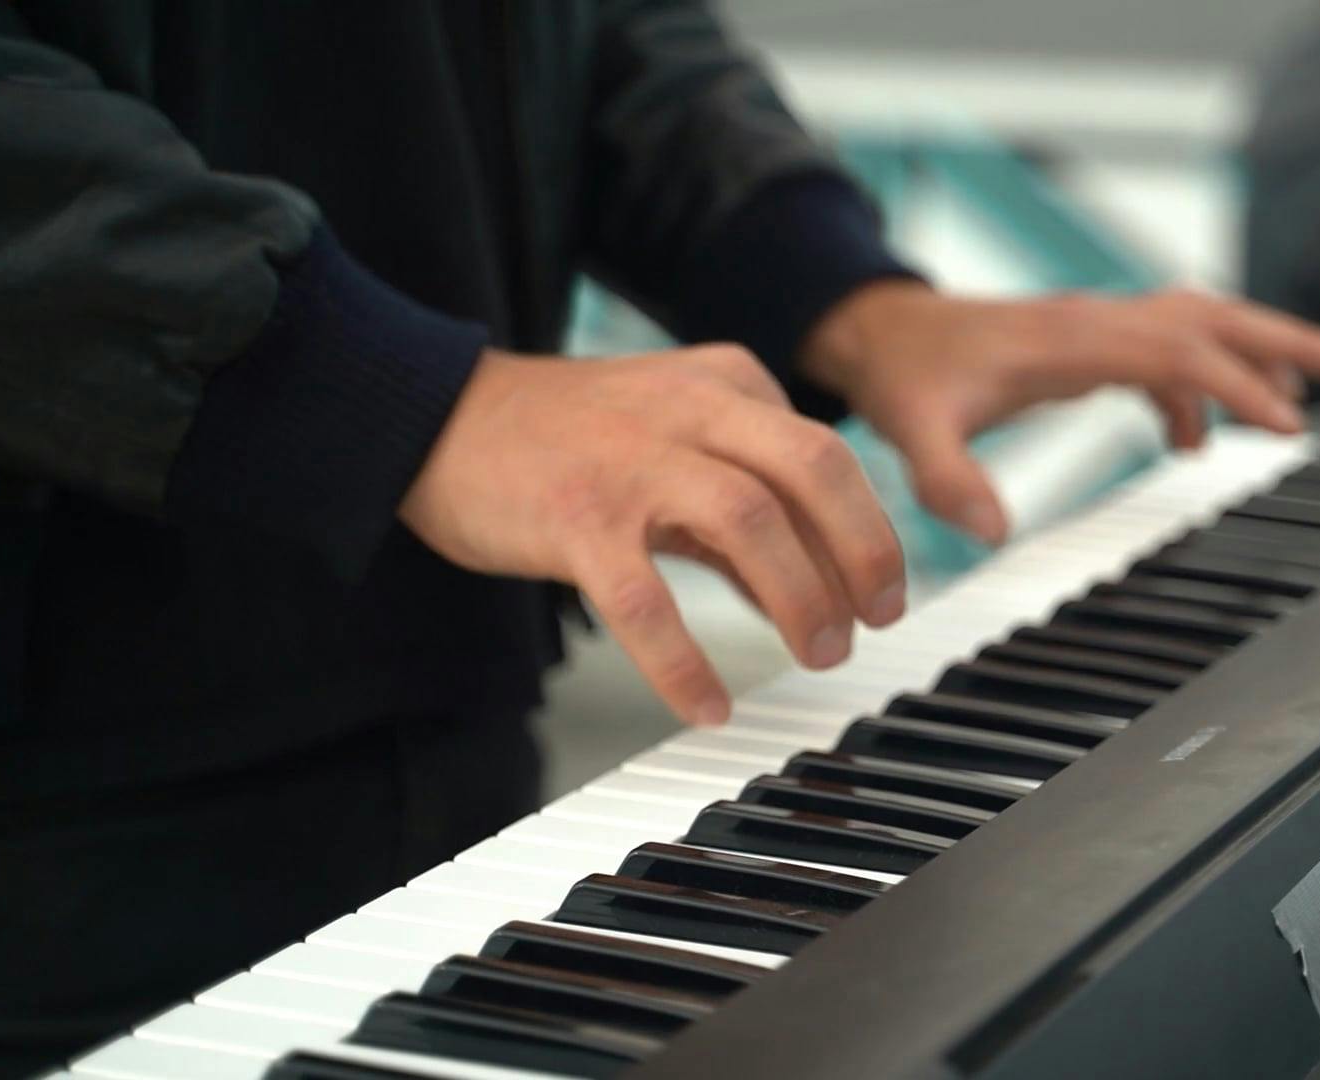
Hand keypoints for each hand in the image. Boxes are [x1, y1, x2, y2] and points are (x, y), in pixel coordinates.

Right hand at [400, 346, 906, 726]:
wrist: (438, 416)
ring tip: (819, 654)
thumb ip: (750, 509)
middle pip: (815, 468)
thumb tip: (822, 593)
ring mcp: (631, 462)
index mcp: (724, 384)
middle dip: (864, 550)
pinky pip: (647, 601)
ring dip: (801, 599)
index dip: (868, 531)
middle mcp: (688, 411)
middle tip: (878, 619)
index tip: (882, 595)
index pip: (826, 456)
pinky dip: (685, 662)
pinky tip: (709, 705)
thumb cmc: (570, 443)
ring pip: (750, 522)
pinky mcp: (575, 517)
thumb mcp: (677, 448)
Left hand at [801, 281, 1319, 542]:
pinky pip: (1169, 350)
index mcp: (1071, 339)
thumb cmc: (904, 374)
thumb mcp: (913, 430)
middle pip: (1214, 315)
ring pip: (1201, 323)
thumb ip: (948, 479)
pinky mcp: (1091, 341)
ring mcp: (1099, 326)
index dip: (1238, 384)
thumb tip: (993, 533)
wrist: (880, 330)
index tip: (1290, 424)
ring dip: (1260, 351)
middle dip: (1289, 339)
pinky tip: (1196, 440)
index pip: (1177, 349)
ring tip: (1311, 397)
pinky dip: (1201, 386)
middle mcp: (1097, 321)